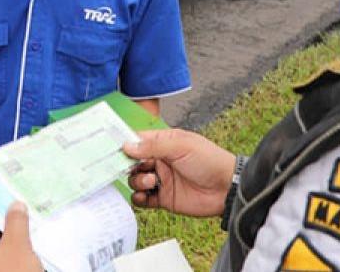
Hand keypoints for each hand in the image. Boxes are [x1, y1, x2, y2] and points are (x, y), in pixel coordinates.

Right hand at [123, 128, 238, 217]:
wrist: (227, 188)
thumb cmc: (209, 160)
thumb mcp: (181, 146)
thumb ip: (153, 146)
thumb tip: (127, 146)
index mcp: (164, 142)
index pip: (138, 141)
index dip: (124, 144)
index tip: (112, 148)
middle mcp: (160, 160)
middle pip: (132, 162)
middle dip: (127, 165)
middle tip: (131, 167)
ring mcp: (161, 179)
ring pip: (135, 180)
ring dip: (137, 181)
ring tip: (151, 181)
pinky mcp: (164, 198)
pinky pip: (143, 199)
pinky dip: (138, 198)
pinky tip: (144, 196)